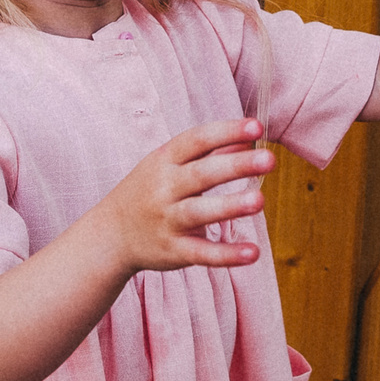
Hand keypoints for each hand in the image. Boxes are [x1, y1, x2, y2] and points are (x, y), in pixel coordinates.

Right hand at [93, 118, 271, 274]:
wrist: (110, 235)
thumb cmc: (149, 191)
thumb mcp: (170, 165)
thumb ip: (209, 152)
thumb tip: (250, 136)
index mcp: (164, 160)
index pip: (197, 140)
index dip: (226, 132)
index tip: (256, 126)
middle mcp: (164, 188)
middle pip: (202, 174)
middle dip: (235, 166)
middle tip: (269, 159)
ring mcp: (167, 221)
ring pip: (199, 212)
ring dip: (230, 206)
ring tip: (259, 201)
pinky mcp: (173, 251)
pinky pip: (202, 253)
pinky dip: (226, 255)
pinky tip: (252, 253)